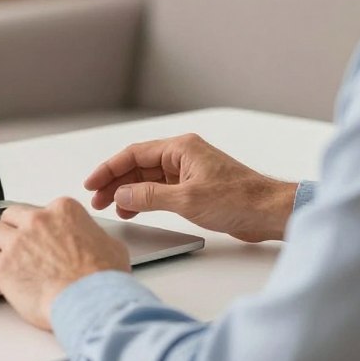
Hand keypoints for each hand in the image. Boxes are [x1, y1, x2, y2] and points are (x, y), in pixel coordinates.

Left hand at [0, 199, 130, 329]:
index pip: (40, 210)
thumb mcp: (111, 246)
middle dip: (10, 229)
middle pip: (11, 216)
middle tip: (11, 243)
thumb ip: (94, 237)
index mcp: (63, 210)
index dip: (36, 226)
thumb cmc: (103, 278)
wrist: (91, 301)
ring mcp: (18, 241)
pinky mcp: (3, 265)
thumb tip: (95, 242)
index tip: (35, 238)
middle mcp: (38, 220)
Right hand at [84, 133, 297, 241]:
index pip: (134, 154)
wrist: (268, 212)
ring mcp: (189, 171)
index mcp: (180, 148)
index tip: (91, 184)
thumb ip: (148, 196)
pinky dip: (145, 198)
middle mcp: (183, 155)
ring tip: (111, 207)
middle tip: (97, 199)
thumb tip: (121, 193)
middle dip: (116, 181)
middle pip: (139, 165)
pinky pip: (161, 189)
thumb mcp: (185, 200)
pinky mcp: (195, 187)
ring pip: (149, 177)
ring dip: (129, 191)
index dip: (109, 169)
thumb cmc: (237, 200)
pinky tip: (134, 209)